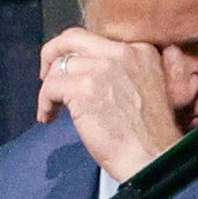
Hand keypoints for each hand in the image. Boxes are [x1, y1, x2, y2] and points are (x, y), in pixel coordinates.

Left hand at [38, 27, 182, 181]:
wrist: (153, 159)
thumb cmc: (150, 139)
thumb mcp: (148, 90)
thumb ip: (123, 73)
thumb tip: (89, 74)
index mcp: (141, 51)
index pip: (98, 41)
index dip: (80, 57)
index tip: (75, 74)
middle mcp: (122, 52)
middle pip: (73, 38)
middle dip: (53, 53)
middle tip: (46, 74)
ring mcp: (102, 68)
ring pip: (59, 66)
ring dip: (49, 87)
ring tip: (51, 108)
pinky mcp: (84, 88)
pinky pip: (50, 87)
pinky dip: (44, 103)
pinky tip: (48, 118)